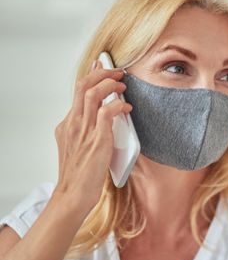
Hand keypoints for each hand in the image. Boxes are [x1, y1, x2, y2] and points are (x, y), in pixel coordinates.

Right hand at [53, 60, 131, 211]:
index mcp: (68, 123)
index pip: (78, 90)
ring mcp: (83, 131)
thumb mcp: (81, 146)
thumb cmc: (81, 174)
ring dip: (110, 85)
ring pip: (92, 94)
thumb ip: (90, 130)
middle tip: (118, 71)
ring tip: (123, 86)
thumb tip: (109, 116)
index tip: (102, 64)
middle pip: (83, 85)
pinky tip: (127, 108)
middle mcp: (73, 123)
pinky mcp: (96, 140)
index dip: (91, 74)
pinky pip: (106, 113)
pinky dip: (118, 105)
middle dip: (102, 72)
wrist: (74, 194)